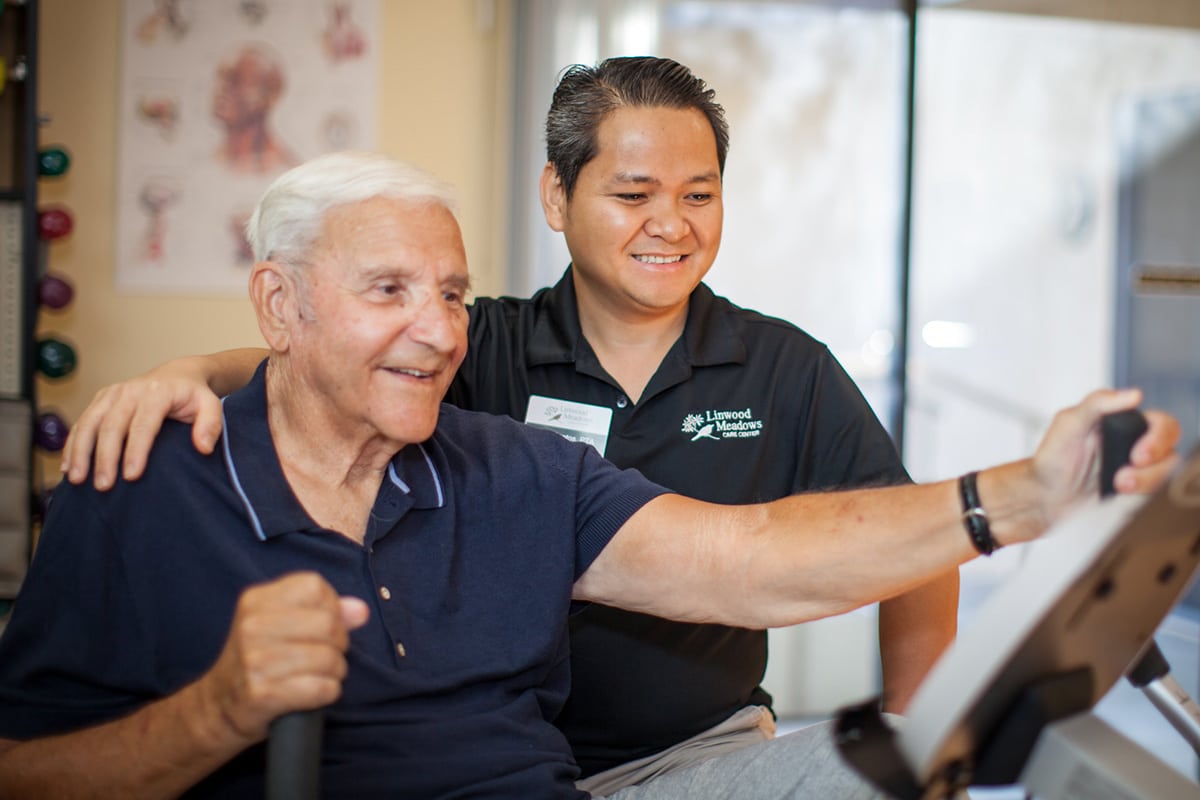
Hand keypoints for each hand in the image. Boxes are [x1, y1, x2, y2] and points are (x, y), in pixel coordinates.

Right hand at [62, 356, 223, 489]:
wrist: (178, 374)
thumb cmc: (194, 396)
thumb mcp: (211, 405)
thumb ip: (211, 425)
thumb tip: (203, 447)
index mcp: (157, 393)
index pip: (144, 424)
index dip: (136, 450)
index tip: (132, 475)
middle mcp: (130, 391)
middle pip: (112, 425)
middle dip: (105, 457)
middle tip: (104, 486)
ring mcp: (112, 394)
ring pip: (90, 422)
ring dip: (81, 451)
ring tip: (77, 479)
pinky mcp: (100, 400)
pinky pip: (82, 422)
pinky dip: (72, 444)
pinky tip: (68, 467)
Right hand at [198, 572, 369, 745]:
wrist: (218, 706)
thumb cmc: (257, 661)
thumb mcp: (281, 625)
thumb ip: (325, 611)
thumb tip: (360, 610)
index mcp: (256, 600)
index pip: (315, 586)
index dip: (331, 606)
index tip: (324, 625)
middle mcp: (252, 626)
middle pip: (327, 623)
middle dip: (339, 643)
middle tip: (327, 654)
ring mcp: (254, 661)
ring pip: (328, 658)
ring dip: (335, 671)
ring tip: (322, 675)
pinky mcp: (262, 694)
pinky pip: (320, 688)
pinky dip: (327, 692)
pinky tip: (315, 692)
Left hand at [1031, 388, 1180, 523]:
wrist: (1045, 496)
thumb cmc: (1053, 457)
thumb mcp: (1069, 422)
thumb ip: (1098, 403)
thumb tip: (1133, 394)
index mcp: (1123, 423)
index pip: (1162, 424)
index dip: (1158, 438)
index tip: (1138, 454)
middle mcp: (1135, 444)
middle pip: (1170, 450)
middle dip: (1154, 465)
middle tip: (1126, 475)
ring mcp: (1138, 470)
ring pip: (1167, 474)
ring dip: (1145, 482)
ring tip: (1116, 485)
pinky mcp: (1136, 492)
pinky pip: (1156, 493)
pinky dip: (1141, 495)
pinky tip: (1119, 495)